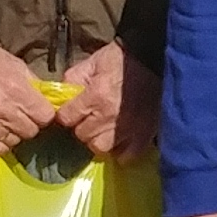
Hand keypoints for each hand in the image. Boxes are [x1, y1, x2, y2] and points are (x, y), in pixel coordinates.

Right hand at [0, 49, 54, 155]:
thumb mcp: (16, 66)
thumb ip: (33, 84)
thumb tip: (47, 99)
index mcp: (18, 91)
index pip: (45, 117)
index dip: (43, 114)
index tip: (39, 110)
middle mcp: (4, 110)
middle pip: (31, 131)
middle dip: (29, 123)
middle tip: (21, 114)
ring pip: (15, 141)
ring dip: (14, 133)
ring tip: (7, 122)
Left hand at [54, 42, 136, 161]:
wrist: (154, 60)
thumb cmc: (122, 60)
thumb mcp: (93, 62)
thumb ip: (73, 79)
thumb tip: (62, 97)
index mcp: (95, 96)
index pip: (66, 118)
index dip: (66, 115)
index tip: (72, 111)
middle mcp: (109, 116)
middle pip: (82, 136)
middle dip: (82, 127)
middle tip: (89, 118)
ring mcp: (128, 129)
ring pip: (101, 148)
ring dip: (99, 140)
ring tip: (103, 130)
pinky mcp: (144, 135)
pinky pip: (126, 156)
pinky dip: (120, 150)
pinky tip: (119, 140)